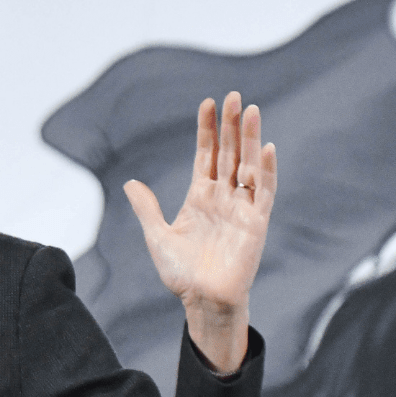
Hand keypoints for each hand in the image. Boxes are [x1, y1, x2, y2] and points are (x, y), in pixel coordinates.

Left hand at [123, 92, 276, 371]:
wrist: (201, 301)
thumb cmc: (181, 274)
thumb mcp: (157, 236)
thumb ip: (147, 208)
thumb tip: (130, 182)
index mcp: (199, 198)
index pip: (206, 156)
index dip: (207, 131)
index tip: (207, 103)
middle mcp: (222, 198)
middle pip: (228, 154)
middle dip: (230, 126)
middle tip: (232, 95)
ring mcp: (241, 209)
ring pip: (248, 166)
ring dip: (249, 139)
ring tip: (249, 109)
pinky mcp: (256, 224)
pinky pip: (263, 193)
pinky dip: (265, 171)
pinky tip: (265, 148)